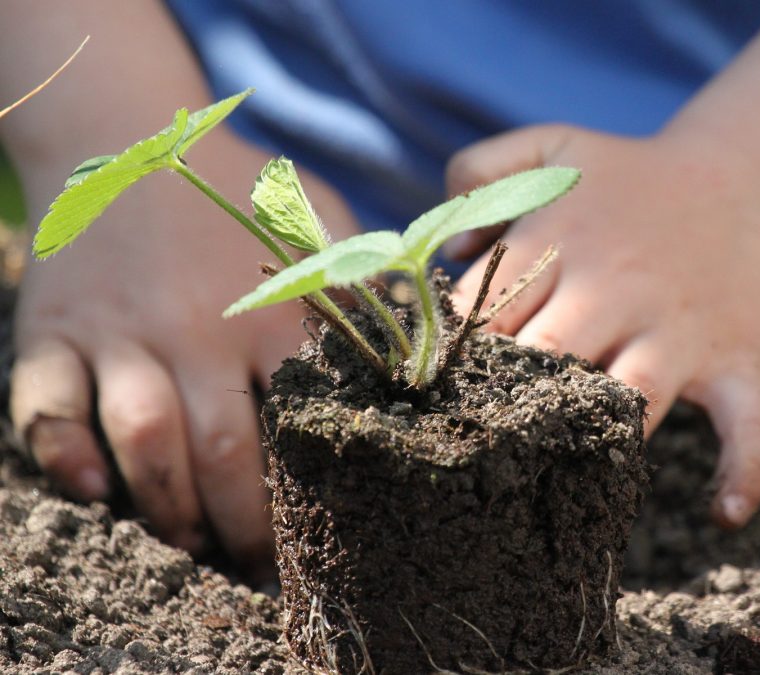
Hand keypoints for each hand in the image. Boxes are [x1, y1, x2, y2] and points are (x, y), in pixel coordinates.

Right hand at [10, 138, 359, 579]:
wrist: (124, 133)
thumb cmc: (233, 189)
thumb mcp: (313, 217)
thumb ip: (358, 279)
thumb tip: (418, 340)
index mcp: (267, 309)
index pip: (298, 420)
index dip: (311, 491)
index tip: (322, 531)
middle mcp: (194, 326)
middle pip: (221, 450)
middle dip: (243, 524)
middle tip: (257, 562)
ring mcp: (119, 330)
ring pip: (142, 440)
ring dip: (167, 506)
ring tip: (191, 541)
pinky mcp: (55, 330)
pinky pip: (46, 405)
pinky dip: (63, 455)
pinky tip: (94, 491)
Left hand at [446, 125, 759, 526]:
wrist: (748, 178)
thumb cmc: (633, 178)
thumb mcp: (552, 146)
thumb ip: (480, 170)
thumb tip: (449, 252)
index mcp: (563, 243)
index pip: (485, 312)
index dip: (454, 354)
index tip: (433, 388)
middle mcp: (616, 291)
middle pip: (544, 358)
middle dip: (507, 399)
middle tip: (476, 439)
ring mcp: (679, 332)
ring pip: (628, 399)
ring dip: (594, 439)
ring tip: (560, 473)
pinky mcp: (738, 363)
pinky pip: (751, 426)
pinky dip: (746, 471)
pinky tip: (723, 513)